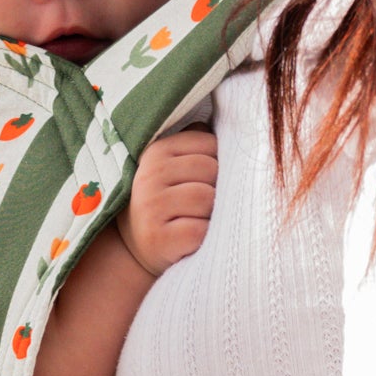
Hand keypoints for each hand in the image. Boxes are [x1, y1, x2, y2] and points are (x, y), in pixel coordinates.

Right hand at [116, 130, 217, 276]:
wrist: (138, 249)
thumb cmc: (169, 203)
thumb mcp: (175, 169)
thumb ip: (197, 145)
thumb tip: (236, 127)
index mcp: (157, 151)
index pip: (209, 144)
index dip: (221, 164)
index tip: (211, 180)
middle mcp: (149, 176)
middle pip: (210, 170)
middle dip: (219, 188)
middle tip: (210, 205)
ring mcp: (151, 207)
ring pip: (207, 198)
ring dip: (214, 214)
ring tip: (205, 221)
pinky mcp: (159, 238)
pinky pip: (200, 230)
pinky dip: (207, 236)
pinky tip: (200, 239)